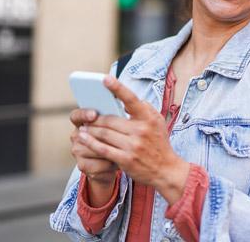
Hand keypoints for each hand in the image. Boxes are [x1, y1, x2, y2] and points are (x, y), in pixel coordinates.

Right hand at [70, 109, 116, 185]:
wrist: (111, 163)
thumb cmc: (114, 139)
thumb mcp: (114, 126)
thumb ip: (113, 119)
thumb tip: (124, 109)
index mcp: (81, 122)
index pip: (76, 115)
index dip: (84, 114)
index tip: (94, 114)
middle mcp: (76, 136)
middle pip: (88, 134)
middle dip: (105, 136)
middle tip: (121, 135)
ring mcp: (77, 151)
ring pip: (95, 150)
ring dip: (110, 151)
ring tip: (123, 151)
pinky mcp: (82, 165)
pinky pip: (98, 164)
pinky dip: (110, 164)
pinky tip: (117, 162)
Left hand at [77, 76, 189, 204]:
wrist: (166, 170)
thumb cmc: (159, 143)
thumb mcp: (158, 121)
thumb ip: (144, 108)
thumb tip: (127, 99)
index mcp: (148, 118)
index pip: (131, 99)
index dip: (117, 88)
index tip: (105, 78)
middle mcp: (141, 131)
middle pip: (110, 120)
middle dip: (96, 118)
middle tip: (86, 115)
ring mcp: (132, 146)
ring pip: (104, 134)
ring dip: (91, 129)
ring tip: (84, 126)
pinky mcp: (125, 160)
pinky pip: (103, 149)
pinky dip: (90, 142)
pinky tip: (83, 138)